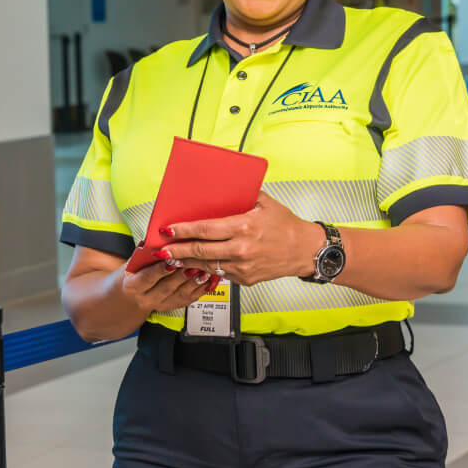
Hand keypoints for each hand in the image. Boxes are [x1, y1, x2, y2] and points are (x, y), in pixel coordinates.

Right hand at [121, 259, 213, 312]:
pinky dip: (202, 287)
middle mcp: (148, 299)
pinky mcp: (175, 306)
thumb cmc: (133, 276)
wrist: (131, 297)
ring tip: (204, 269)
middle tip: (193, 262)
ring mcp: (162, 305)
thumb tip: (154, 238)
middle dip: (181, 274)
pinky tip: (209, 278)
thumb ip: (142, 253)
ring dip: (195, 281)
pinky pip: (191, 298)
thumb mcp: (131, 264)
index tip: (170, 259)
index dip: (159, 269)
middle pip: (167, 287)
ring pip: (182, 294)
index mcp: (134, 287)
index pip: (147, 278)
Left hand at [161, 191, 320, 285]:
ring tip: (172, 259)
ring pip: (206, 266)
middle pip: (200, 251)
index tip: (169, 230)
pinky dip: (205, 270)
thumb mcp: (264, 203)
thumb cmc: (286, 226)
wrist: (305, 250)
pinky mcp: (245, 279)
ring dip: (186, 263)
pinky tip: (194, 267)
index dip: (183, 230)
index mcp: (244, 227)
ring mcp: (243, 267)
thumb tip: (220, 189)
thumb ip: (241, 196)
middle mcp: (241, 249)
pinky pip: (220, 274)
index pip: (205, 229)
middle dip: (177, 250)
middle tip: (162, 249)